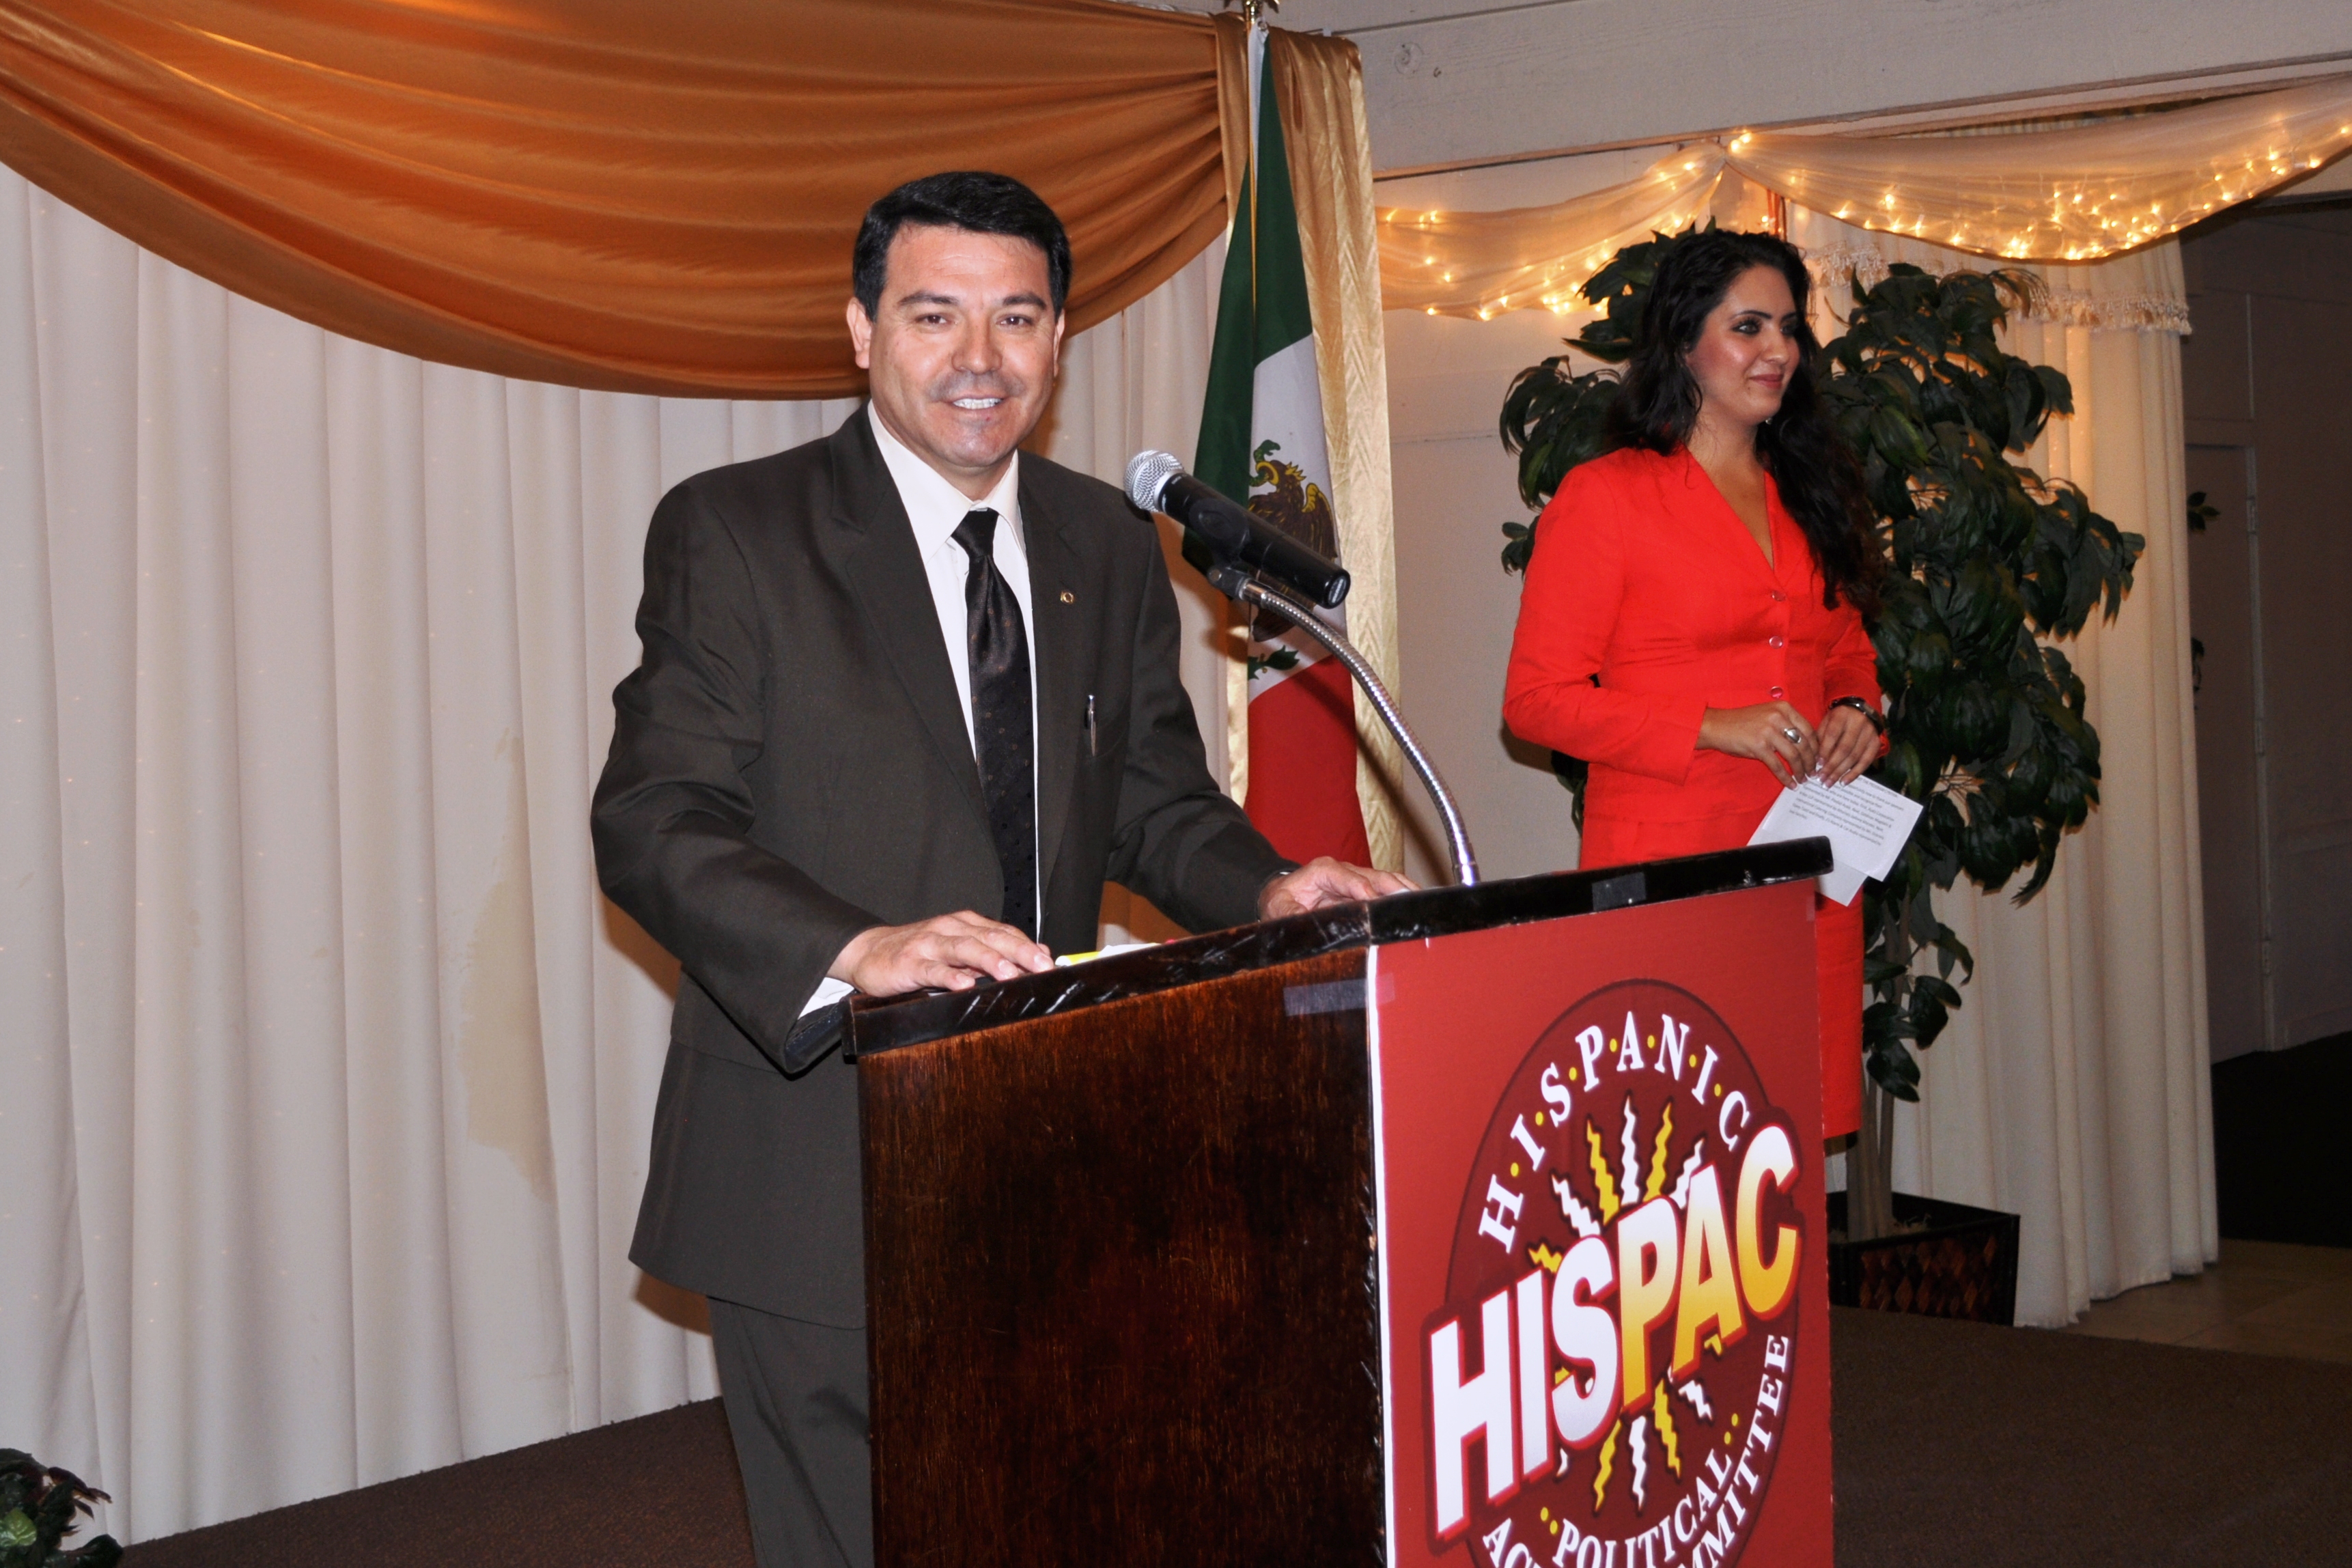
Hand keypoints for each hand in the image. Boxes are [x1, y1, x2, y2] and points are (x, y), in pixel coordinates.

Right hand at [829, 911, 1053, 996]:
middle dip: (1019, 952)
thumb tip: (1034, 955)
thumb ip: (991, 950)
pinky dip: (949, 975)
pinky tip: (964, 984)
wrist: (868, 952)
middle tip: (1041, 967)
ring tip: (1010, 973)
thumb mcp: (957, 948)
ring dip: (989, 960)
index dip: (1027, 945)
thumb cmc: (918, 952)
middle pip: (990, 937)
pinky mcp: (909, 963)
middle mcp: (950, 929)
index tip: (1050, 962)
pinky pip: (932, 969)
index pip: (1003, 932)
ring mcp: (929, 944)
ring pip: (964, 948)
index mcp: (965, 924)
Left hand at [1258, 856, 1416, 918]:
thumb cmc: (1280, 901)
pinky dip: (1402, 895)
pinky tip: (1418, 904)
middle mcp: (1343, 871)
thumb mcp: (1279, 908)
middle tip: (1414, 903)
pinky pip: (1386, 889)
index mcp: (1324, 871)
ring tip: (1425, 903)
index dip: (1369, 893)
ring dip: (1405, 890)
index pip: (1353, 881)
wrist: (1280, 895)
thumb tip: (1303, 922)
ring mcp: (1355, 878)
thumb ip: (1291, 915)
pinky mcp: (1362, 889)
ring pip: (1386, 881)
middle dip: (1395, 889)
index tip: (1382, 906)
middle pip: (1376, 877)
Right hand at [1698, 701, 1817, 786]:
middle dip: (1811, 761)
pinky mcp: (1758, 746)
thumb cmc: (1743, 722)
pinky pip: (1777, 765)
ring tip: (1803, 779)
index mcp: (1784, 708)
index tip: (1818, 758)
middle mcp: (1779, 718)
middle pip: (1804, 744)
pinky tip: (1790, 784)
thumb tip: (1807, 744)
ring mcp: (1768, 732)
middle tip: (1813, 772)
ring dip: (1801, 770)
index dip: (1816, 747)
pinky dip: (1785, 777)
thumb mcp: (1768, 714)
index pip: (1809, 730)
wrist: (1717, 725)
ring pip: (1794, 756)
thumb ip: (1787, 724)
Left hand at [1815, 703, 1879, 785]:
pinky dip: (1855, 773)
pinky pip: (1866, 761)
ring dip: (1841, 772)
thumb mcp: (1827, 721)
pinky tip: (1844, 782)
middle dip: (1832, 766)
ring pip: (1855, 757)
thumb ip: (1821, 737)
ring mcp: (1869, 734)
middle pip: (1844, 749)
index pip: (1833, 735)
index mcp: (1842, 715)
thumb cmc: (1839, 718)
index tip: (1817, 764)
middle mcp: (1858, 724)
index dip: (1825, 751)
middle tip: (1821, 779)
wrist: (1861, 709)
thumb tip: (1816, 760)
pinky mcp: (1876, 743)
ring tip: (1829, 783)